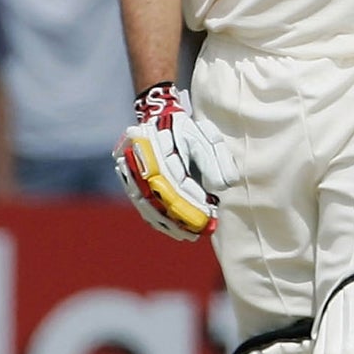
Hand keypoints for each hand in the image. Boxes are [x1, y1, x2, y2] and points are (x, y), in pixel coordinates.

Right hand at [113, 84, 236, 242]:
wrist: (157, 117)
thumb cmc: (187, 129)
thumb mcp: (206, 138)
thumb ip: (217, 161)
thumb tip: (224, 188)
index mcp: (160, 149)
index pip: (177, 183)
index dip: (192, 202)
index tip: (209, 215)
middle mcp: (142, 162)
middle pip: (160, 196)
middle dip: (182, 217)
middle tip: (201, 231)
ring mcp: (132, 171)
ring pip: (147, 204)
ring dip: (168, 223)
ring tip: (188, 236)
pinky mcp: (129, 180)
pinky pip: (140, 203)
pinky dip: (155, 218)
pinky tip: (170, 229)